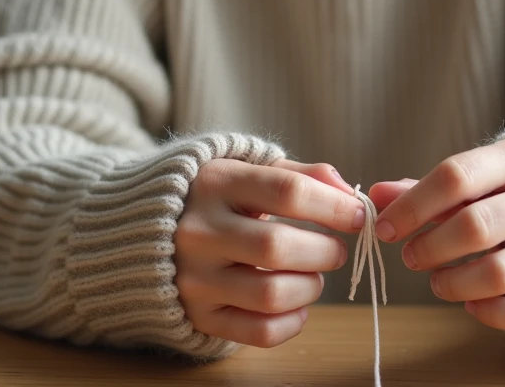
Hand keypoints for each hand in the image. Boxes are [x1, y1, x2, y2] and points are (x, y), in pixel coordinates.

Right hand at [176, 159, 365, 347]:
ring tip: (314, 276)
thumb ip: (303, 176)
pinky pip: (260, 332)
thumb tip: (351, 196)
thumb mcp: (252, 171)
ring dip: (311, 287)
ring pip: (271, 294)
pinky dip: (293, 322)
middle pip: (279, 246)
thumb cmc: (220, 198)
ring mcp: (194, 277)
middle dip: (325, 251)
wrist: (147, 229)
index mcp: (216, 183)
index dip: (334, 206)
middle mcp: (198, 231)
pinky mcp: (198, 315)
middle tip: (337, 250)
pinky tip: (298, 305)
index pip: (287, 192)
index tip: (357, 216)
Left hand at [370, 136, 504, 331]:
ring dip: (454, 282)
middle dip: (430, 246)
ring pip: (500, 271)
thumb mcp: (491, 174)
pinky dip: (491, 312)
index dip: (413, 205)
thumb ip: (435, 187)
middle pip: (475, 225)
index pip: (456, 176)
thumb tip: (378, 196)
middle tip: (411, 257)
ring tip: (438, 282)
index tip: (388, 228)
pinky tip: (472, 304)